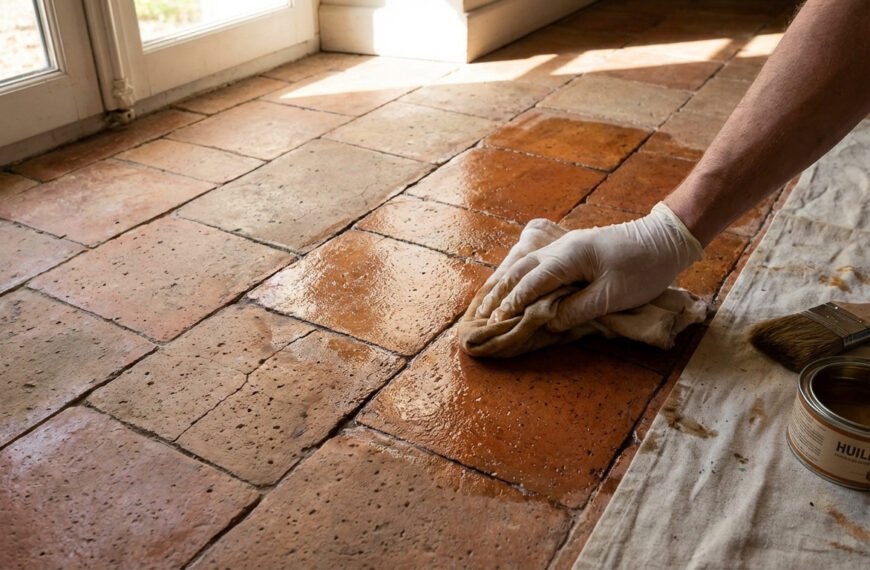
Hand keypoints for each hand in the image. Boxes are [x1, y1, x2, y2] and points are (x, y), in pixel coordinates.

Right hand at [476, 203, 703, 331]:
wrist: (665, 240)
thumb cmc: (643, 268)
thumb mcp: (612, 295)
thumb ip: (577, 309)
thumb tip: (548, 321)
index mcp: (569, 256)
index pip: (531, 280)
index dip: (513, 301)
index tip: (497, 319)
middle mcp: (561, 247)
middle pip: (520, 268)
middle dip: (500, 291)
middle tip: (482, 313)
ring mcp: (566, 246)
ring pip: (525, 262)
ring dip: (506, 282)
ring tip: (489, 300)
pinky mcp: (573, 250)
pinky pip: (537, 262)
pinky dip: (520, 275)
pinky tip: (514, 285)